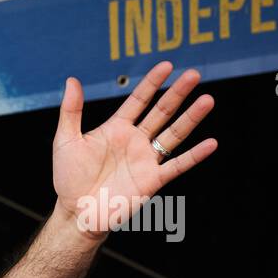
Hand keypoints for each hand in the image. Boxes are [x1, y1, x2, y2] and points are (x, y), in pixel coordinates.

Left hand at [53, 60, 216, 239]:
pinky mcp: (152, 180)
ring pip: (173, 134)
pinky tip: (211, 143)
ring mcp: (146, 160)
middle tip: (194, 74)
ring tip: (207, 100)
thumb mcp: (66, 141)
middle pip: (161, 112)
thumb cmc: (69, 178)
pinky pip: (177, 166)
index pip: (138, 100)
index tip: (167, 65)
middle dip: (177, 93)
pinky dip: (194, 156)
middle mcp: (135, 141)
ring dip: (190, 118)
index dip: (152, 83)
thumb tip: (72, 80)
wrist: (76, 212)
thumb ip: (71, 111)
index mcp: (116, 129)